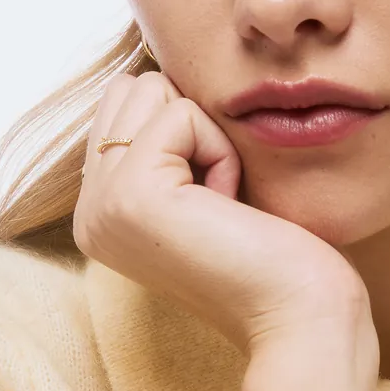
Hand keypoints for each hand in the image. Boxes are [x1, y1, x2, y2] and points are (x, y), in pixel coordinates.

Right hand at [74, 70, 375, 358]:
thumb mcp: (206, 187)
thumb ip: (166, 142)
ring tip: (223, 204)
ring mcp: (101, 207)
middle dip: (193, 125)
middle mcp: (89, 213)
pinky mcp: (131, 197)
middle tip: (221, 200)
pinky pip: (180, 116)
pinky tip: (228, 207)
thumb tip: (156, 74)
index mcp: (101, 213)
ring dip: (208, 136)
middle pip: (132, 89)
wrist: (300, 316)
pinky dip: (220, 151)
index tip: (216, 201)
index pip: (125, 104)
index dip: (190, 130)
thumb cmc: (276, 254)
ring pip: (152, 92)